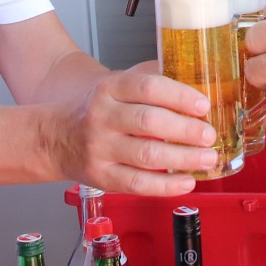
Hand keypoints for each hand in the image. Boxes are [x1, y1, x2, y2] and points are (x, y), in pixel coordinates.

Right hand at [51, 62, 218, 195]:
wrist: (57, 137)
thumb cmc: (97, 110)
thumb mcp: (117, 85)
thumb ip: (150, 81)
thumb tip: (196, 80)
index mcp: (110, 88)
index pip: (148, 87)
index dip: (179, 96)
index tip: (203, 105)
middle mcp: (103, 117)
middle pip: (149, 122)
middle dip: (186, 130)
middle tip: (209, 135)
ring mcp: (101, 148)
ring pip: (147, 155)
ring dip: (183, 158)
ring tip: (207, 159)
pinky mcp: (102, 176)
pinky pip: (138, 184)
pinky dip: (166, 185)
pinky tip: (186, 181)